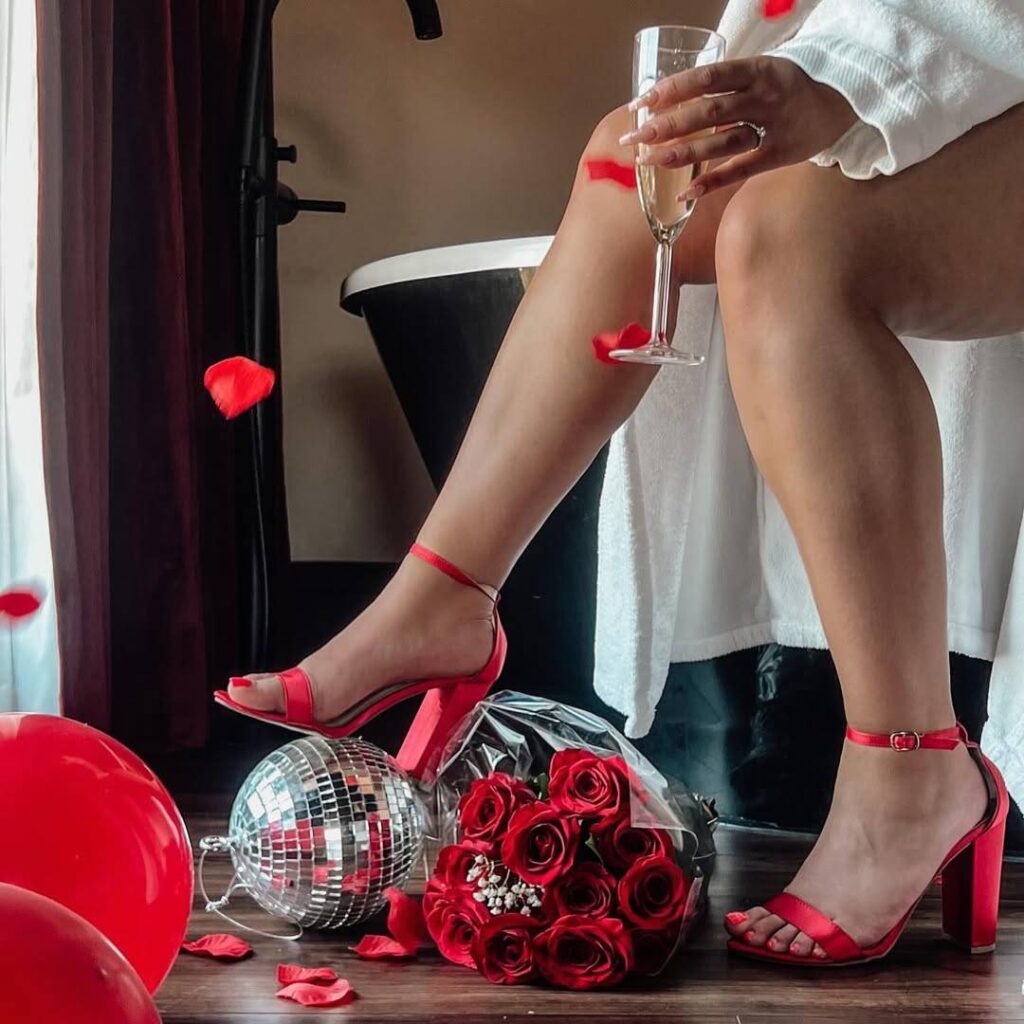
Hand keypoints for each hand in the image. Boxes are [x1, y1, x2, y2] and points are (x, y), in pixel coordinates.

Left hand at [618, 56, 857, 199]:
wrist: (844, 102)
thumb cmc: (789, 88)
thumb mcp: (760, 73)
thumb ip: (723, 86)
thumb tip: (671, 101)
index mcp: (755, 69)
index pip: (705, 77)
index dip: (671, 90)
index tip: (640, 102)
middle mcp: (763, 96)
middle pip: (707, 110)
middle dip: (666, 124)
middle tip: (634, 137)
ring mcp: (773, 126)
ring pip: (720, 140)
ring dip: (681, 152)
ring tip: (648, 161)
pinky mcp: (779, 155)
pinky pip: (740, 170)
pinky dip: (711, 181)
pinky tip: (685, 193)